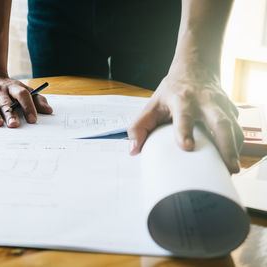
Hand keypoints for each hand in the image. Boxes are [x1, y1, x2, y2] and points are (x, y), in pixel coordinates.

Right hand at [0, 72, 52, 126]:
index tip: (33, 120)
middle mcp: (0, 89)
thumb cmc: (9, 89)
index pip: (23, 95)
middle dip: (10, 113)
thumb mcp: (24, 90)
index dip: (28, 107)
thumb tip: (49, 111)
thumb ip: (37, 100)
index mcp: (14, 87)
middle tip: (14, 125)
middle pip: (6, 101)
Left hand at [128, 66, 243, 172]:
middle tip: (227, 166)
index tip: (187, 147)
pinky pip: (237, 129)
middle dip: (225, 145)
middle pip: (219, 122)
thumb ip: (140, 126)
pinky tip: (232, 159)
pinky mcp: (231, 110)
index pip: (184, 115)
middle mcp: (205, 101)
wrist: (196, 68)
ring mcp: (221, 105)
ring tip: (232, 169)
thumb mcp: (152, 104)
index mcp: (182, 99)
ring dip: (234, 149)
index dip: (184, 130)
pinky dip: (237, 145)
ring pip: (233, 127)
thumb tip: (134, 150)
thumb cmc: (172, 90)